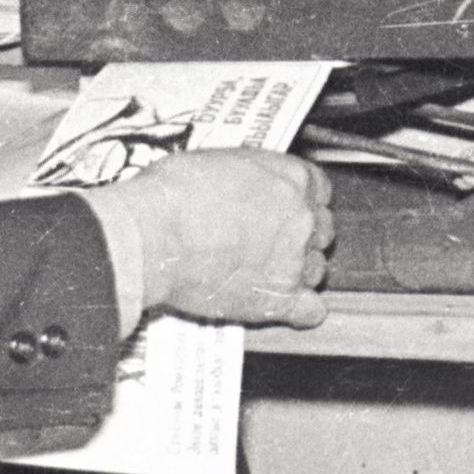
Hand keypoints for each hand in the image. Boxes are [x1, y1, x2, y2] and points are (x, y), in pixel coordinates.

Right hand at [98, 150, 335, 327]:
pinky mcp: (276, 300)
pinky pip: (310, 311)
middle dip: (301, 236)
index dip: (302, 201)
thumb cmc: (173, 195)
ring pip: (316, 270)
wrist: (153, 235)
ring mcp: (293, 261)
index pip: (319, 190)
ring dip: (297, 271)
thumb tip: (247, 188)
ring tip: (265, 272)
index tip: (287, 208)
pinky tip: (288, 306)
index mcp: (290, 178)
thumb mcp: (220, 162)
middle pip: (321, 230)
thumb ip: (250, 178)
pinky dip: (302, 311)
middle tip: (271, 240)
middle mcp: (301, 218)